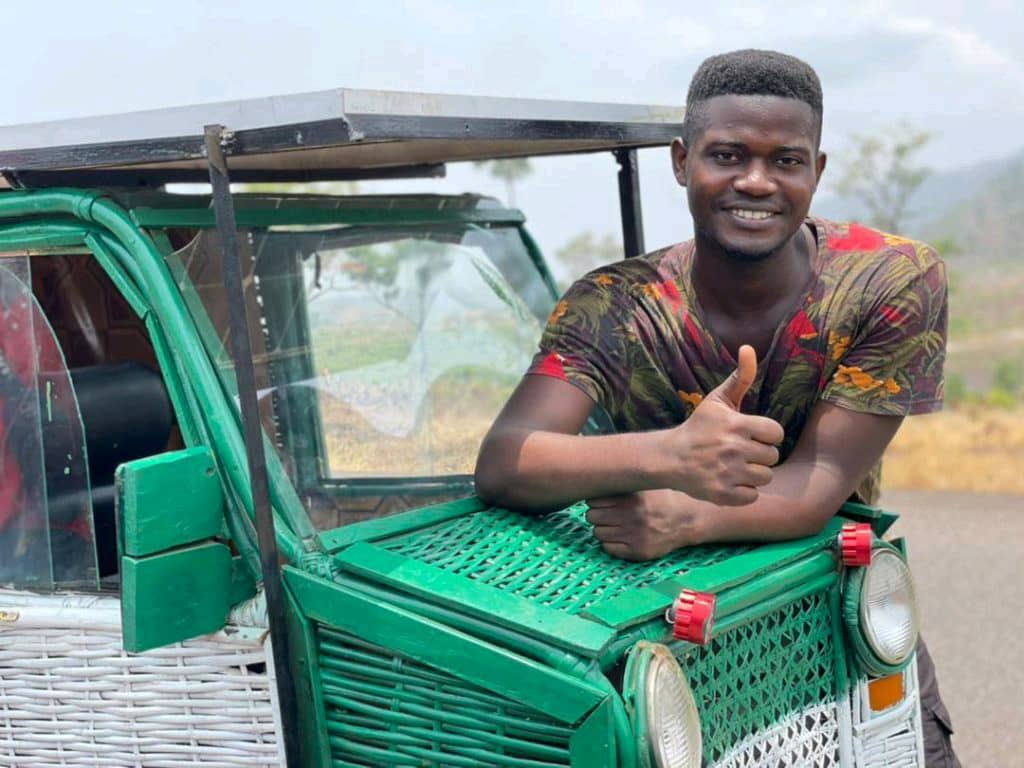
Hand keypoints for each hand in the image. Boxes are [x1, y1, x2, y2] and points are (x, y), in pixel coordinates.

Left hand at [585, 489, 707, 560]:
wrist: (689, 519)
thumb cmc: (663, 498)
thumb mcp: (644, 484)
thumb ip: (622, 482)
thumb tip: (593, 476)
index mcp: (632, 498)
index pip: (593, 500)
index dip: (595, 500)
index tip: (602, 501)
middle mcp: (632, 516)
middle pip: (592, 516)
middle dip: (597, 514)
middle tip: (607, 513)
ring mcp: (635, 535)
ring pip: (597, 533)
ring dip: (603, 529)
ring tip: (615, 524)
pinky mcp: (638, 551)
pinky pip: (608, 548)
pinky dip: (611, 543)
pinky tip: (621, 536)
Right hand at [659, 345, 783, 505]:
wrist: (670, 458)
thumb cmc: (699, 427)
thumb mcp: (718, 400)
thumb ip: (740, 376)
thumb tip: (748, 347)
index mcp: (736, 425)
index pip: (776, 433)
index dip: (766, 435)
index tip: (751, 435)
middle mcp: (733, 449)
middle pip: (772, 457)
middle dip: (759, 455)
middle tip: (740, 452)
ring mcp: (727, 473)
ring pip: (765, 477)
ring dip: (753, 474)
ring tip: (736, 467)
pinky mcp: (722, 494)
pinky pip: (752, 496)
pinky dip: (743, 492)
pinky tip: (729, 481)